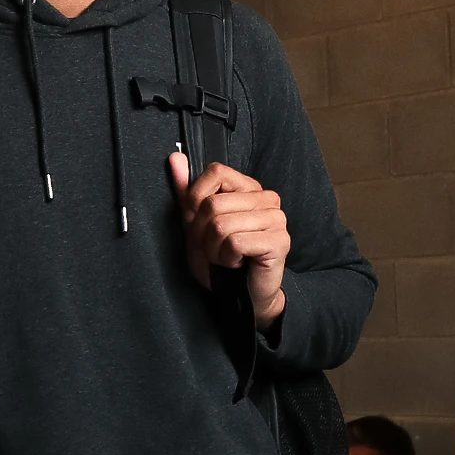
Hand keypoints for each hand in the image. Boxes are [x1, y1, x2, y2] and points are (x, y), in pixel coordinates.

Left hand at [168, 152, 288, 328]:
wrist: (239, 296)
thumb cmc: (220, 260)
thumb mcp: (195, 225)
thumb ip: (186, 192)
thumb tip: (175, 158)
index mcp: (248, 187)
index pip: (215, 171)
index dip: (196, 200)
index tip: (201, 224)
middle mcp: (267, 198)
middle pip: (213, 203)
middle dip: (202, 233)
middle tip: (213, 248)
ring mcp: (276, 218)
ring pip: (221, 225)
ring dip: (213, 249)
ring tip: (225, 257)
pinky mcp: (279, 240)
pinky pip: (235, 243)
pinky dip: (226, 258)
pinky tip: (236, 264)